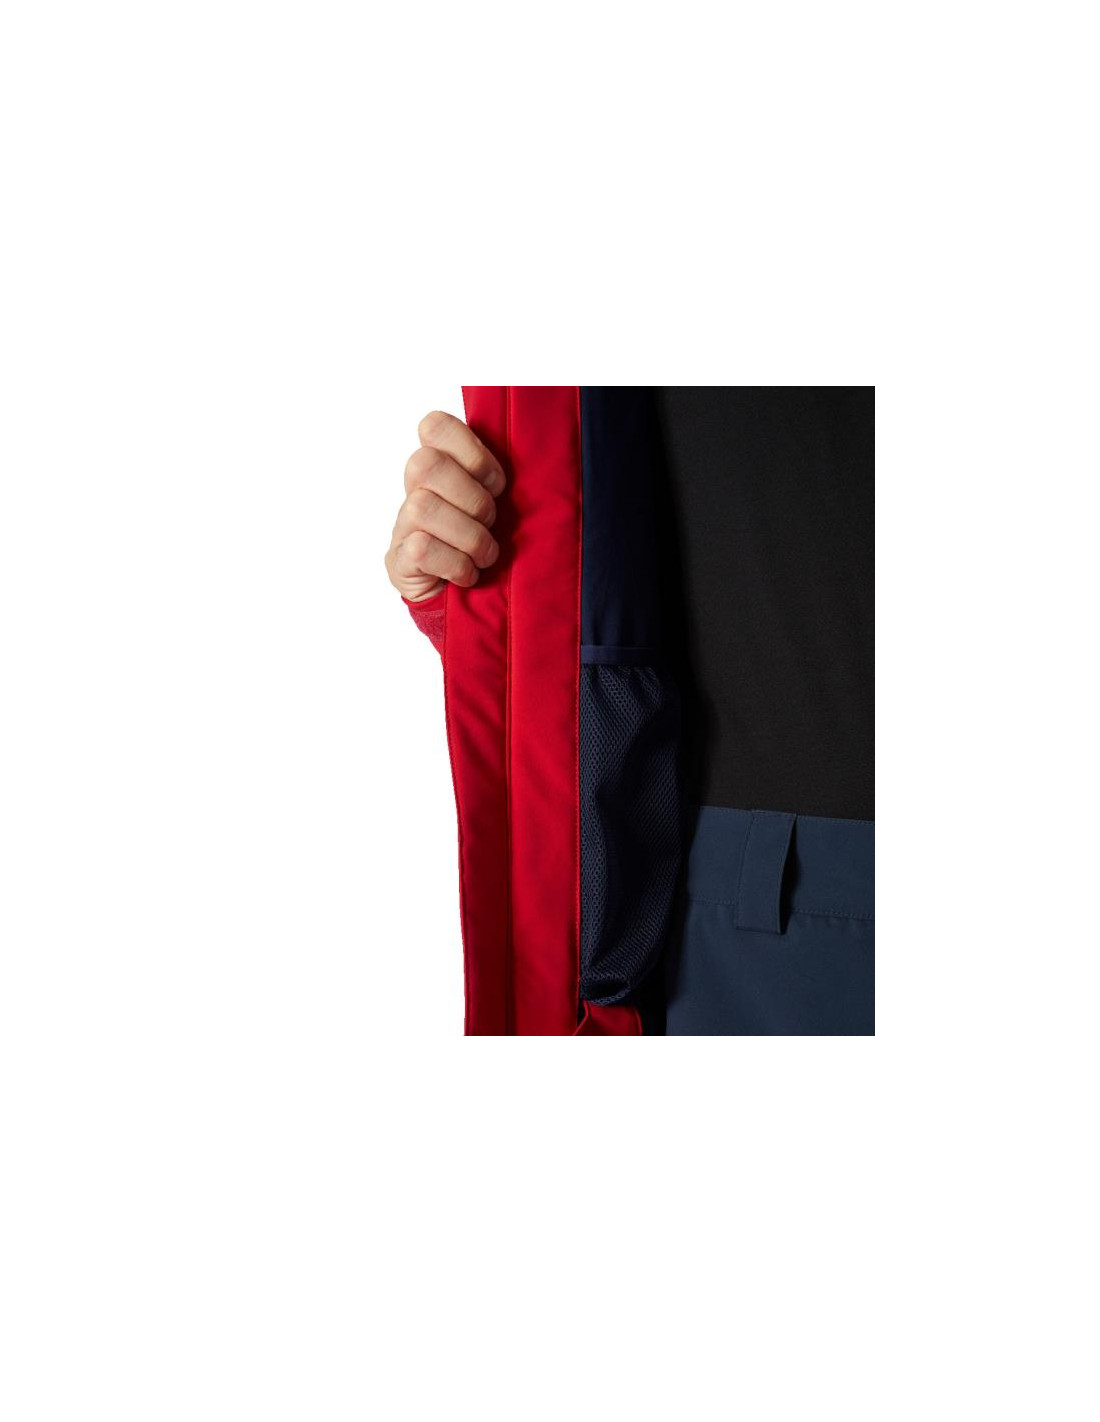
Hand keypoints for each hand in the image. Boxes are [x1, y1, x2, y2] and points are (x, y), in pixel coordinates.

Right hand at [385, 411, 505, 601]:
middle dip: (473, 498)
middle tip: (490, 522)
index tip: (497, 484)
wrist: (464, 601)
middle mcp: (414, 490)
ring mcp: (402, 525)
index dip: (472, 452)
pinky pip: (421, 548)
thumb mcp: (499, 505)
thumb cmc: (486, 544)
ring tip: (484, 555)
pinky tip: (467, 574)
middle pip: (426, 464)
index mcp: (441, 467)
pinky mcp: (399, 560)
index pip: (434, 425)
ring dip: (469, 536)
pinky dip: (456, 565)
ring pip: (423, 507)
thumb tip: (539, 459)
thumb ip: (499, 479)